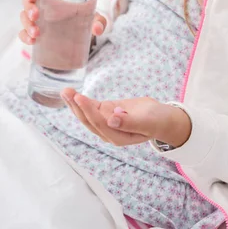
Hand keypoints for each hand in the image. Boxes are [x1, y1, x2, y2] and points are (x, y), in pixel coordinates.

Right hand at [19, 0, 106, 45]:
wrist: (86, 31)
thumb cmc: (88, 17)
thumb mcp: (95, 17)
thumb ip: (99, 21)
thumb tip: (98, 29)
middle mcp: (44, 4)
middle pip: (28, 2)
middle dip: (28, 8)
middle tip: (35, 16)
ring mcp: (39, 18)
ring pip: (25, 17)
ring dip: (26, 25)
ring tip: (36, 33)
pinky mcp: (38, 31)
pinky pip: (25, 32)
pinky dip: (25, 37)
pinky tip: (32, 41)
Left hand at [61, 88, 191, 147]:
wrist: (161, 118)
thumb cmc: (156, 120)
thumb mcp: (147, 120)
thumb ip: (130, 122)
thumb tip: (112, 120)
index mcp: (118, 137)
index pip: (100, 124)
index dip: (89, 111)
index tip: (80, 97)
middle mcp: (108, 132)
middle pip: (88, 121)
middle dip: (76, 106)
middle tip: (66, 92)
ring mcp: (106, 123)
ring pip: (87, 114)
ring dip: (75, 103)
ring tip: (65, 91)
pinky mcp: (106, 113)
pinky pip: (92, 107)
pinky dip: (82, 101)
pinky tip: (72, 94)